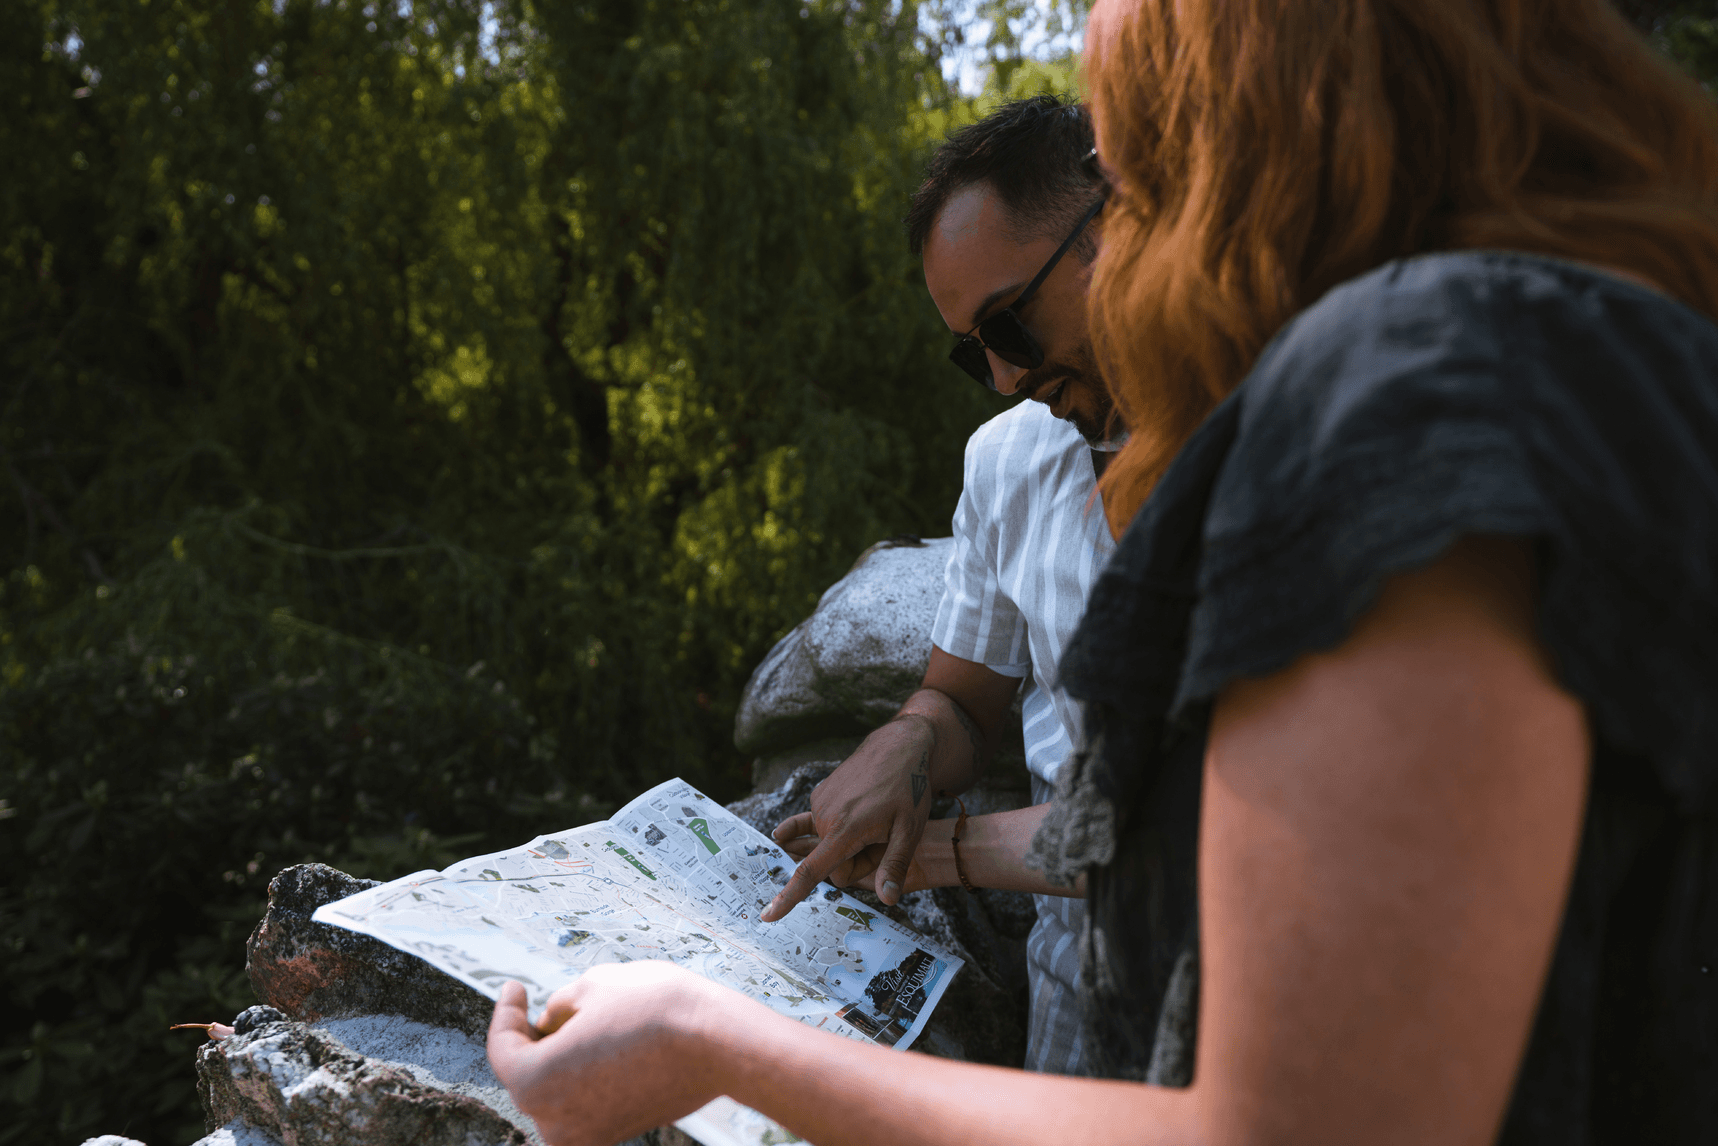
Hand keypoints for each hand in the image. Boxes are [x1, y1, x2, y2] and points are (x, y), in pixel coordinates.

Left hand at [486, 964, 740, 1145]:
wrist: (720, 1043)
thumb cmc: (655, 1008)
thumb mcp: (593, 985)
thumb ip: (559, 1007)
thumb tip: (553, 1021)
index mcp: (535, 1084)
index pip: (502, 1049)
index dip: (506, 1011)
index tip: (515, 987)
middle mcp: (556, 1123)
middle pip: (529, 1074)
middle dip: (533, 1037)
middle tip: (541, 1004)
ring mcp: (589, 1134)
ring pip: (557, 1091)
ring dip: (560, 1058)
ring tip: (580, 1020)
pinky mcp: (619, 1133)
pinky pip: (586, 1103)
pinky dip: (585, 1076)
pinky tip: (603, 1044)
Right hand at [762, 714, 937, 917]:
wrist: (898, 747)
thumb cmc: (909, 789)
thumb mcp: (909, 830)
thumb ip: (894, 865)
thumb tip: (888, 899)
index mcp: (844, 830)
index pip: (811, 871)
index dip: (789, 897)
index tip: (767, 915)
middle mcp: (825, 817)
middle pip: (833, 863)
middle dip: (855, 859)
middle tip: (883, 836)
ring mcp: (820, 803)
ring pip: (829, 845)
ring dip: (849, 841)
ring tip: (874, 819)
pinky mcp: (819, 795)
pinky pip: (825, 826)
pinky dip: (838, 826)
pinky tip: (853, 812)